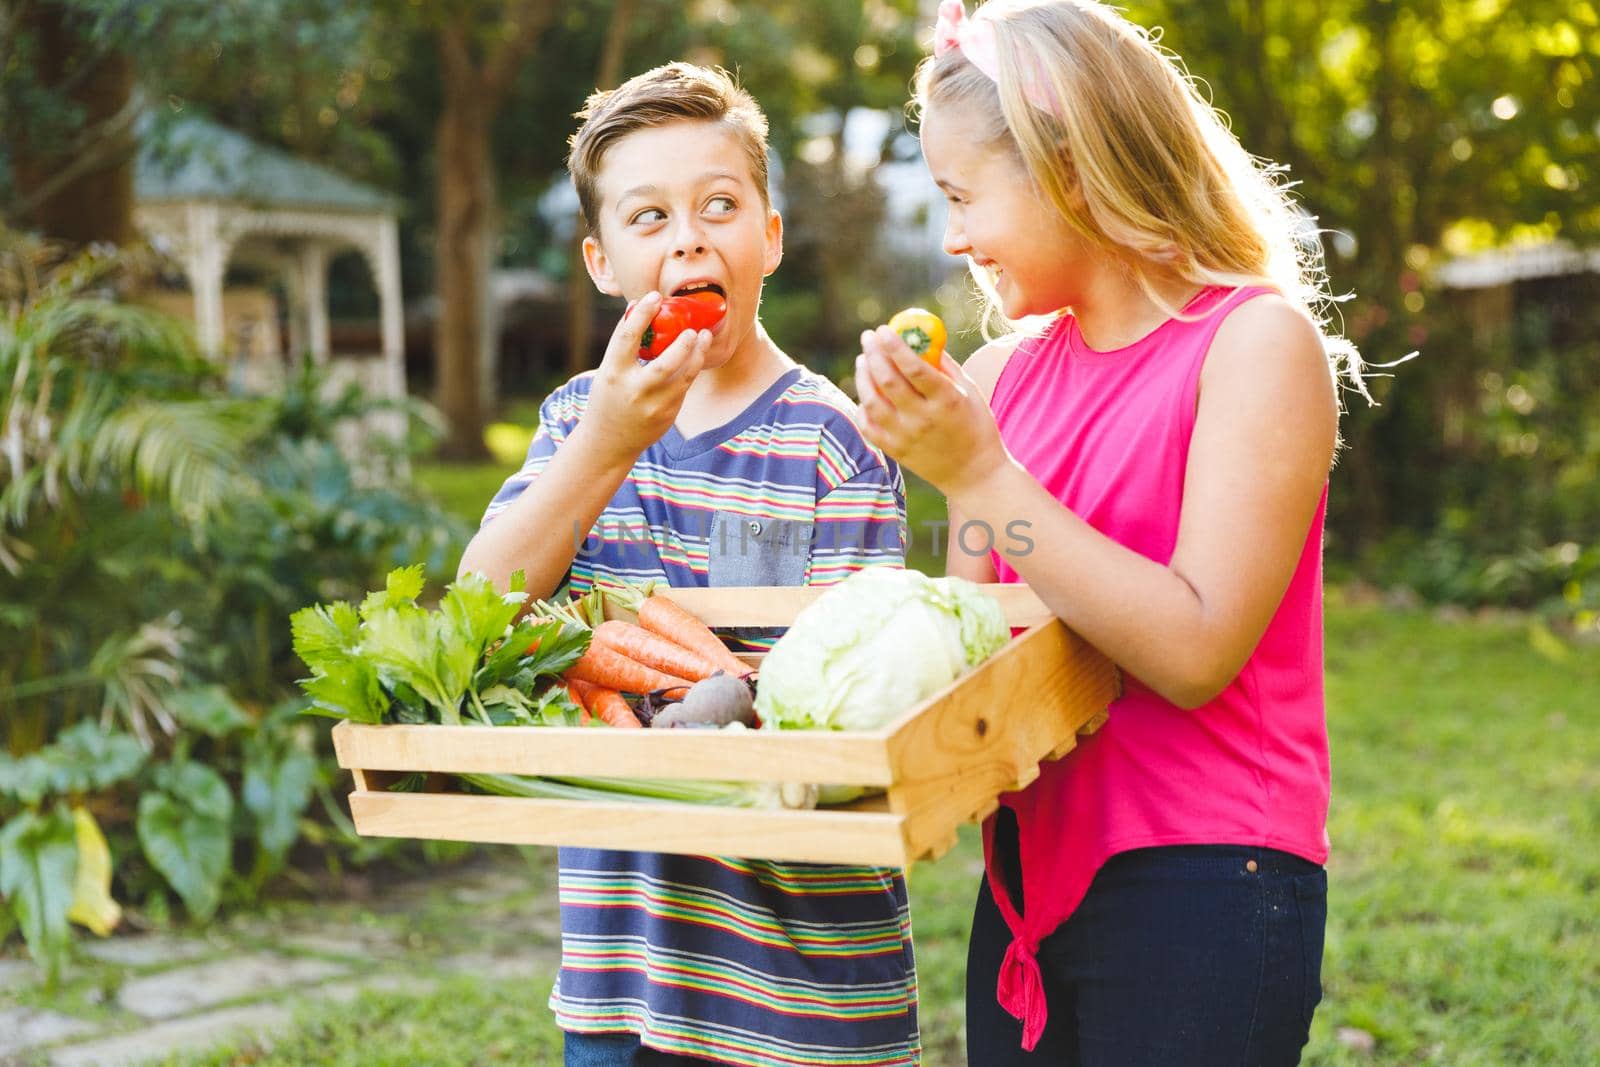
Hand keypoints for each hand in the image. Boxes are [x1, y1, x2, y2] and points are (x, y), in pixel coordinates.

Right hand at [579, 292, 710, 467]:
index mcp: (612, 372)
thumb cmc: (608, 397)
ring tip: (704, 336)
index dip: (642, 313)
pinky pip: (684, 387)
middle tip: (691, 328)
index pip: (628, 337)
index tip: (655, 296)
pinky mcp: (667, 415)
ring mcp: (652, 405)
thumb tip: (638, 307)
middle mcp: (633, 390)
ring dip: (697, 355)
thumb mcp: (608, 371)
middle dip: (682, 343)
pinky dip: (691, 369)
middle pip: (664, 363)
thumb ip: (624, 345)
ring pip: (683, 377)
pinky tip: (697, 356)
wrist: (608, 442)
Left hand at [854, 325, 1008, 498]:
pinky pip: (868, 426)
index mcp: (946, 400)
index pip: (913, 367)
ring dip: (862, 376)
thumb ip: (945, 365)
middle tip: (868, 337)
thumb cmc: (976, 426)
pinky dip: (862, 406)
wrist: (975, 475)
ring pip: (872, 402)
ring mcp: (906, 437)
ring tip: (863, 360)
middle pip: (888, 381)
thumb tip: (922, 338)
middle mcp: (923, 419)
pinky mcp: (895, 452)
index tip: (883, 329)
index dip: (894, 345)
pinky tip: (866, 393)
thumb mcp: (969, 391)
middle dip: (873, 353)